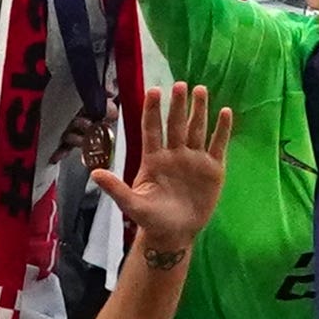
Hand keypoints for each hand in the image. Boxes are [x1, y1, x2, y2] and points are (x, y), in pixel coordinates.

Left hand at [92, 81, 230, 245]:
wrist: (175, 233)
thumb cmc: (151, 218)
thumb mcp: (132, 204)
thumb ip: (116, 188)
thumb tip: (94, 173)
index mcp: (154, 159)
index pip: (152, 129)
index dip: (153, 110)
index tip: (154, 91)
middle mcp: (174, 154)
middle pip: (176, 124)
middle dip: (178, 105)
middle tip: (180, 85)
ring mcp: (194, 159)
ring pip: (197, 129)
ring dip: (199, 110)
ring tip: (201, 90)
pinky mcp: (213, 169)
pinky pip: (218, 145)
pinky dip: (222, 129)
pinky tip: (225, 112)